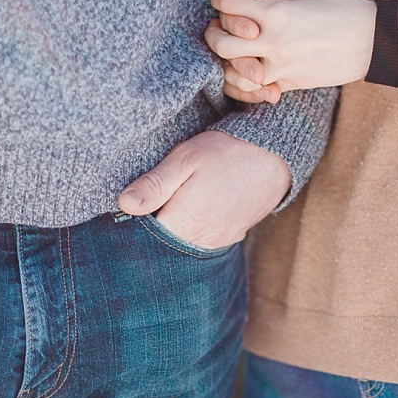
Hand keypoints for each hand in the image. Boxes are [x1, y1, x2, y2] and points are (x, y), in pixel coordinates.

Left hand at [117, 130, 290, 249]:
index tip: (126, 205)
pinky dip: (191, 228)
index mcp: (185, 224)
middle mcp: (202, 241)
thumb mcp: (185, 159)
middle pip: (163, 245)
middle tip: (147, 201)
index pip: (144, 237)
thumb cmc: (226, 152)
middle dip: (151, 227)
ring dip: (172, 228)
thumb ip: (154, 184)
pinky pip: (201, 240)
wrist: (274, 154)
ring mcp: (219, 242)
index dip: (131, 223)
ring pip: (182, 244)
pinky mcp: (230, 236)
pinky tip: (190, 206)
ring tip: (170, 201)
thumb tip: (123, 204)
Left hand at [205, 0, 375, 92]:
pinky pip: (253, 90)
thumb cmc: (343, 10)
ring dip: (225, 61)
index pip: (228, 4)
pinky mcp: (288, 84)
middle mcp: (274, 42)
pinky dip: (243, 83)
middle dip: (212, 33)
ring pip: (232, 72)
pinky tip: (244, 72)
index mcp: (277, 13)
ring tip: (230, 51)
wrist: (375, 43)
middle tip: (216, 26)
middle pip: (221, 43)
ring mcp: (280, 67)